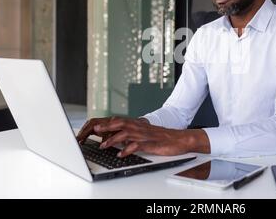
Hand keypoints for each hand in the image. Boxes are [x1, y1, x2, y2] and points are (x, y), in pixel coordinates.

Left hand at [77, 116, 209, 156]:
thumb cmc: (163, 138)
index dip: (108, 123)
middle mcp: (140, 128)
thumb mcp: (146, 134)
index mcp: (139, 125)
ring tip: (103, 146)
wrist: (180, 139)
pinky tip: (121, 154)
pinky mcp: (151, 144)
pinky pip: (137, 146)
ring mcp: (145, 135)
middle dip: (107, 127)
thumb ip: (133, 134)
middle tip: (95, 131)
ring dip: (113, 139)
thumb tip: (120, 139)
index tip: (96, 127)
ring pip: (126, 134)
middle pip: (121, 124)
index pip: (120, 121)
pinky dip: (128, 150)